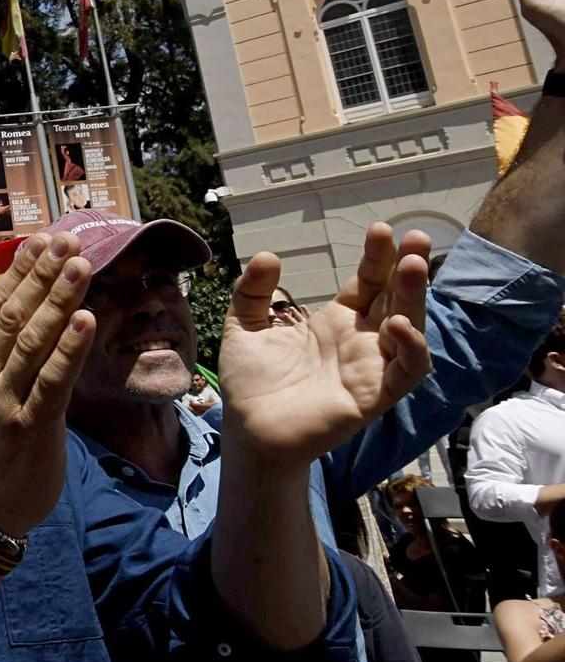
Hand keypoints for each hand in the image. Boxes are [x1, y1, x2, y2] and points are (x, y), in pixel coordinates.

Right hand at [0, 233, 95, 536]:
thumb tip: (10, 308)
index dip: (20, 270)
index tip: (42, 240)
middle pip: (15, 314)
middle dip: (43, 274)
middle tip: (69, 239)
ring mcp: (6, 400)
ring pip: (34, 340)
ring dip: (59, 299)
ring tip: (81, 265)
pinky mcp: (32, 425)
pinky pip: (52, 380)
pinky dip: (69, 348)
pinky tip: (85, 319)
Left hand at [218, 224, 430, 466]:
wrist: (247, 432)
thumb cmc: (251, 384)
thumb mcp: (245, 328)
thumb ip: (253, 292)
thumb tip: (268, 255)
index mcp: (336, 321)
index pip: (367, 282)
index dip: (377, 257)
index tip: (382, 229)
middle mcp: (361, 340)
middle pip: (395, 298)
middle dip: (408, 268)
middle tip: (416, 237)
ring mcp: (370, 367)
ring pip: (408, 328)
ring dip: (414, 298)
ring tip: (412, 267)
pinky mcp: (373, 396)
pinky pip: (405, 372)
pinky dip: (409, 349)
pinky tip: (397, 326)